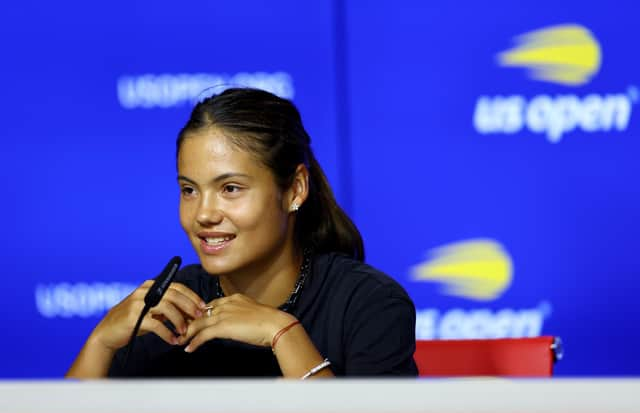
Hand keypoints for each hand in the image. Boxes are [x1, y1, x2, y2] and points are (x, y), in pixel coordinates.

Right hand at [91, 280, 206, 350]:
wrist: (108, 333)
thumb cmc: (135, 321)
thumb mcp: (153, 311)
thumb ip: (169, 309)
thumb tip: (192, 313)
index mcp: (151, 286)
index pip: (176, 287)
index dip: (192, 296)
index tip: (203, 306)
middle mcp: (144, 291)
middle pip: (174, 295)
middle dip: (189, 306)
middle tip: (199, 317)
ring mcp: (138, 303)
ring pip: (167, 308)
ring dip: (179, 320)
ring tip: (184, 331)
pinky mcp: (133, 317)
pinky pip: (156, 324)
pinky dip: (167, 333)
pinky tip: (173, 340)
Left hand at [181, 293, 296, 352]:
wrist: (276, 325)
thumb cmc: (271, 322)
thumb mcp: (255, 314)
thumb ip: (244, 316)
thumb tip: (242, 324)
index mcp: (235, 298)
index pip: (213, 304)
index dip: (202, 312)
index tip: (196, 319)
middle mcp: (227, 304)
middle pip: (202, 312)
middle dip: (190, 321)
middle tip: (182, 329)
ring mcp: (224, 314)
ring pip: (199, 323)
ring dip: (188, 333)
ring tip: (180, 340)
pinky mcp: (223, 326)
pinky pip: (203, 335)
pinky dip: (194, 342)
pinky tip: (189, 348)